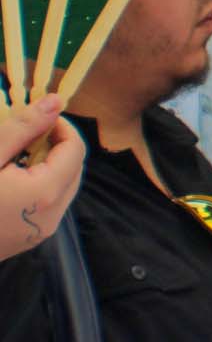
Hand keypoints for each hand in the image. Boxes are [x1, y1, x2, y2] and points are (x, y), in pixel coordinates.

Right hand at [1, 97, 84, 260]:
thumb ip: (22, 128)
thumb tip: (55, 102)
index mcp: (45, 193)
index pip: (76, 149)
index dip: (61, 126)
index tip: (36, 116)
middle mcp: (52, 216)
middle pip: (73, 168)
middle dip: (53, 145)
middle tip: (21, 134)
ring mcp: (40, 231)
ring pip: (61, 187)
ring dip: (45, 165)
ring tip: (11, 155)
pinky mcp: (27, 239)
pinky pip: (46, 204)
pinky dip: (36, 185)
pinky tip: (7, 178)